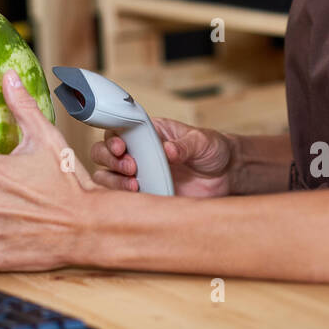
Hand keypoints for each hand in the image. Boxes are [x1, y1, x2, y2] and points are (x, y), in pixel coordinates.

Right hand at [89, 117, 235, 197]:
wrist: (226, 176)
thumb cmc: (212, 150)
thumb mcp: (202, 142)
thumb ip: (185, 145)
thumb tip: (168, 150)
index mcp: (147, 132)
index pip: (117, 130)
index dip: (112, 138)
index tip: (121, 147)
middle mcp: (137, 152)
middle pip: (102, 153)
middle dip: (110, 160)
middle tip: (131, 167)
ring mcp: (138, 175)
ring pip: (106, 176)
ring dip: (113, 181)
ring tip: (135, 185)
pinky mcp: (145, 195)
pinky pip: (122, 198)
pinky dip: (121, 199)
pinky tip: (138, 198)